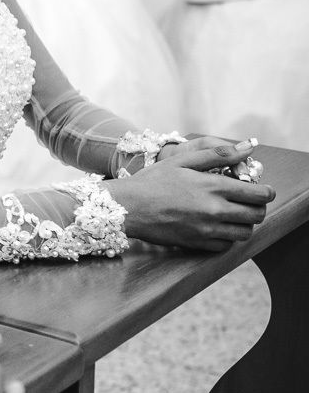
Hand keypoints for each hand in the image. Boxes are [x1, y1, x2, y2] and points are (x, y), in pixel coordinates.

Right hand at [112, 140, 274, 250]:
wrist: (126, 207)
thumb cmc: (152, 181)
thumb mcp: (182, 160)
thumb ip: (218, 153)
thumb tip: (248, 147)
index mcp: (213, 187)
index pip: (259, 194)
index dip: (266, 192)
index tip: (262, 190)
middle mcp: (214, 210)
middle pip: (256, 215)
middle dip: (258, 208)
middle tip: (247, 202)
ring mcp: (206, 229)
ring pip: (244, 233)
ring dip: (243, 223)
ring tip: (231, 214)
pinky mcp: (197, 243)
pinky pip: (225, 245)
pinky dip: (226, 237)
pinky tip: (215, 225)